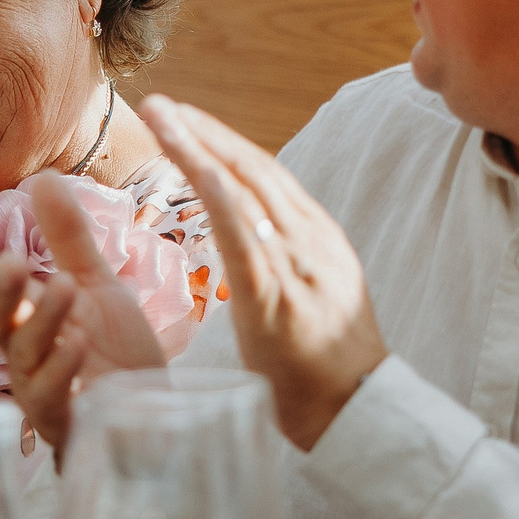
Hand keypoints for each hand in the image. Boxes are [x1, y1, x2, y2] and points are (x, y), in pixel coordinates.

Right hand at [0, 172, 171, 450]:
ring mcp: (42, 390)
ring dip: (41, 319)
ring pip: (23, 356)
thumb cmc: (117, 353)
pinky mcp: (66, 422)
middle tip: (13, 260)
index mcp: (27, 319)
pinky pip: (51, 397)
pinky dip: (61, 368)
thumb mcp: (94, 285)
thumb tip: (43, 176)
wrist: (155, 413)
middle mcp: (25, 355)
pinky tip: (78, 342)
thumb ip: (67, 238)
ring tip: (66, 286)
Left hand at [141, 97, 385, 451]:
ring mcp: (298, 265)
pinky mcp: (278, 296)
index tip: (185, 119)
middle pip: (255, 169)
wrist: (358, 414)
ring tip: (161, 119)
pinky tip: (194, 168)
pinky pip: (245, 235)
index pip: (265, 176)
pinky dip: (219, 196)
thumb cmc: (322, 367)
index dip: (223, 143)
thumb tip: (247, 233)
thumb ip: (281, 261)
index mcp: (318, 239)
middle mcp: (312, 240)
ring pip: (246, 190)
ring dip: (200, 148)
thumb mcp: (309, 297)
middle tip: (161, 104)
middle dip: (206, 131)